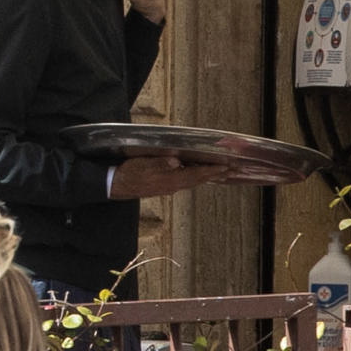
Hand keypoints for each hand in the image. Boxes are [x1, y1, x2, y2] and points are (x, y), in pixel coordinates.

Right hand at [106, 152, 224, 199]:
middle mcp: (173, 185)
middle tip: (233, 170)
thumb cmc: (129, 173)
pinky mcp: (164, 187)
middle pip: (199, 179)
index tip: (228, 166)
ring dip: (208, 177)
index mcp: (171, 179)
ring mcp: (169, 188)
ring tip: (221, 174)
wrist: (116, 186)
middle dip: (217, 174)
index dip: (213, 169)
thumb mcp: (142, 165)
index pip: (197, 173)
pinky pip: (186, 183)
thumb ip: (159, 164)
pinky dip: (197, 178)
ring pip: (194, 182)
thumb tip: (174, 162)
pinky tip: (197, 176)